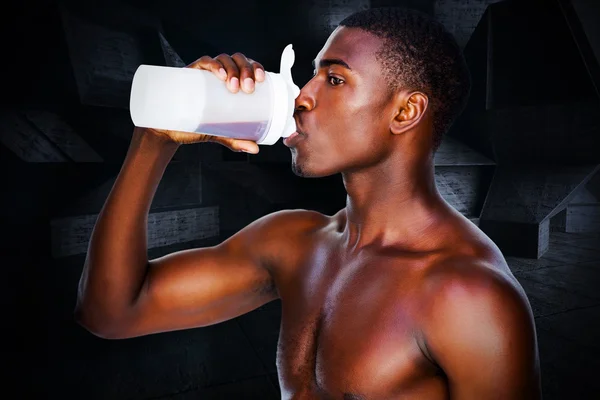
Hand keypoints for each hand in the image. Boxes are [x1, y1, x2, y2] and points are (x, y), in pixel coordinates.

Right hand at [142, 53, 265, 152]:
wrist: (170, 131)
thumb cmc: (197, 125)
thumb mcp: (220, 133)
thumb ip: (236, 140)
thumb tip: (255, 149)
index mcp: (231, 82)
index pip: (247, 66)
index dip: (256, 67)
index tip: (261, 79)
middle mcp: (219, 74)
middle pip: (237, 60)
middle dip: (246, 70)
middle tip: (248, 88)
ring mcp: (205, 73)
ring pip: (223, 59)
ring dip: (232, 68)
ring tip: (235, 86)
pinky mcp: (189, 73)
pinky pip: (203, 62)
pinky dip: (214, 65)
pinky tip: (221, 74)